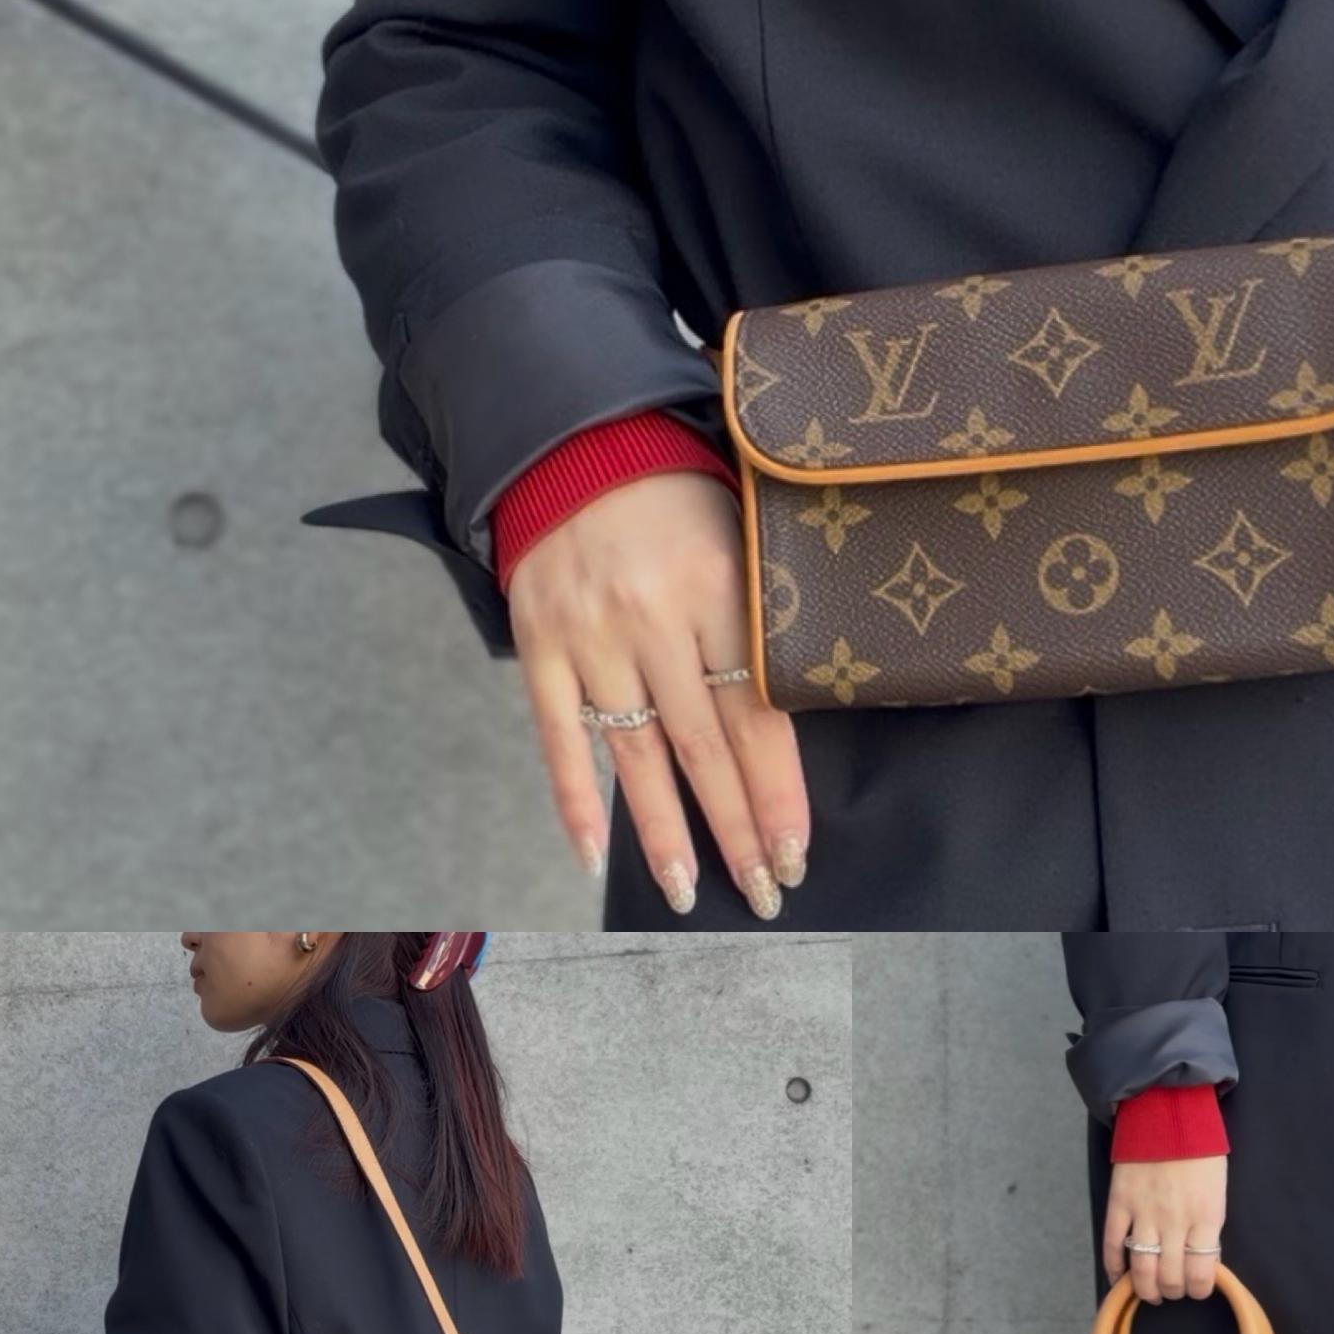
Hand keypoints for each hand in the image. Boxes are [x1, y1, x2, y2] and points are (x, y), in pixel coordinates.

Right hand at [505, 471, 810, 917]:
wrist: (574, 440)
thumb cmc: (677, 496)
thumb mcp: (739, 539)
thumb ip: (760, 623)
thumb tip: (790, 723)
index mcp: (718, 591)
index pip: (757, 717)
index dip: (777, 794)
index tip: (794, 854)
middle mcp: (653, 621)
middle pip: (704, 749)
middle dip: (736, 829)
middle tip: (763, 891)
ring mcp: (590, 637)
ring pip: (637, 755)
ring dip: (663, 834)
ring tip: (688, 892)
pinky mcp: (540, 645)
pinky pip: (558, 736)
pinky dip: (573, 799)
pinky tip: (592, 855)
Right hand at [1102, 1154, 1227, 1303]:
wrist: (1168, 1114)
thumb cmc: (1200, 1152)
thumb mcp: (1217, 1192)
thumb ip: (1208, 1226)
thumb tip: (1201, 1259)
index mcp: (1205, 1218)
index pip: (1202, 1273)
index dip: (1199, 1290)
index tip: (1196, 1288)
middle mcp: (1174, 1221)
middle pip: (1170, 1277)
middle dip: (1173, 1291)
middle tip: (1172, 1289)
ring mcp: (1143, 1213)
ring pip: (1142, 1268)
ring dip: (1146, 1289)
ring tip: (1149, 1292)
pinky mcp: (1119, 1203)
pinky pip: (1112, 1244)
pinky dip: (1113, 1267)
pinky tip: (1119, 1278)